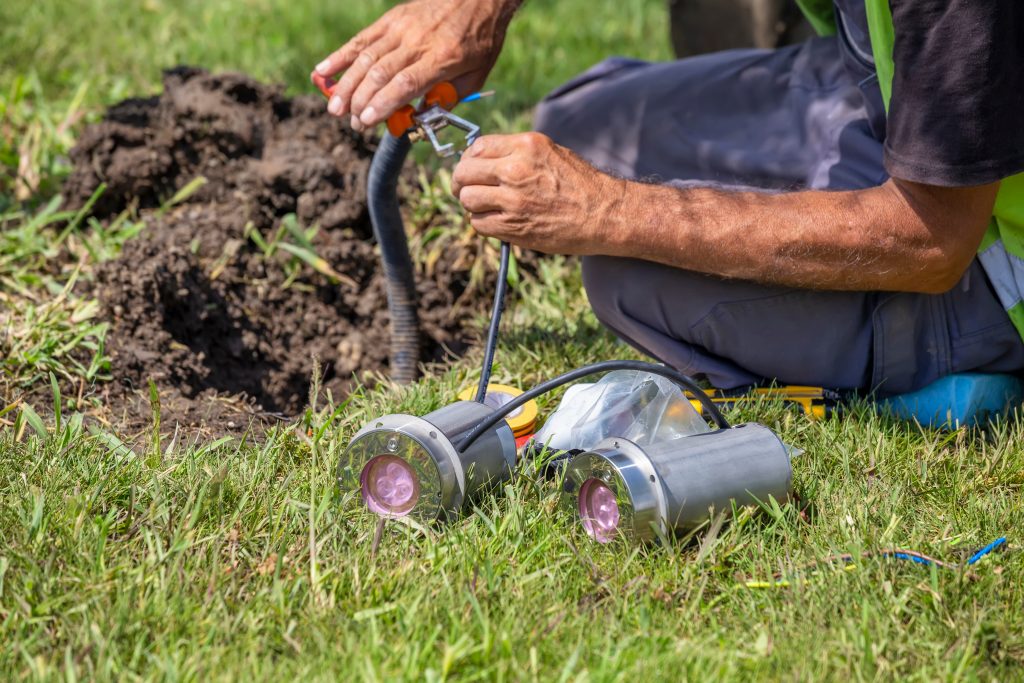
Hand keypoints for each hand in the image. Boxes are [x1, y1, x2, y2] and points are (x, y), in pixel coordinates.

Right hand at [312, 0, 517, 130]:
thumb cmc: (479, 41)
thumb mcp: (475, 76)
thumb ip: (448, 98)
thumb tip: (420, 117)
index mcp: (441, 59)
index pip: (404, 84)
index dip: (382, 104)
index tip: (366, 121)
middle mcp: (417, 42)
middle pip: (380, 74)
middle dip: (361, 102)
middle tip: (352, 123)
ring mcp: (401, 28)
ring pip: (366, 58)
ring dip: (347, 85)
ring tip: (335, 108)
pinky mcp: (392, 19)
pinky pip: (362, 39)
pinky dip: (340, 56)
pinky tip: (322, 72)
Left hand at [451, 133, 627, 254]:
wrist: (603, 214)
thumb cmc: (581, 183)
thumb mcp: (550, 152)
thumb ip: (517, 152)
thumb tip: (484, 158)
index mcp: (526, 146)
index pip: (477, 146)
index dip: (468, 159)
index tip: (471, 168)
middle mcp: (515, 169)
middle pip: (464, 172)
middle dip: (461, 182)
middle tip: (465, 189)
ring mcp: (513, 199)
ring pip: (468, 199)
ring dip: (472, 204)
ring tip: (486, 207)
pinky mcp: (513, 226)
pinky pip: (479, 223)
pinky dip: (482, 223)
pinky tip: (497, 221)